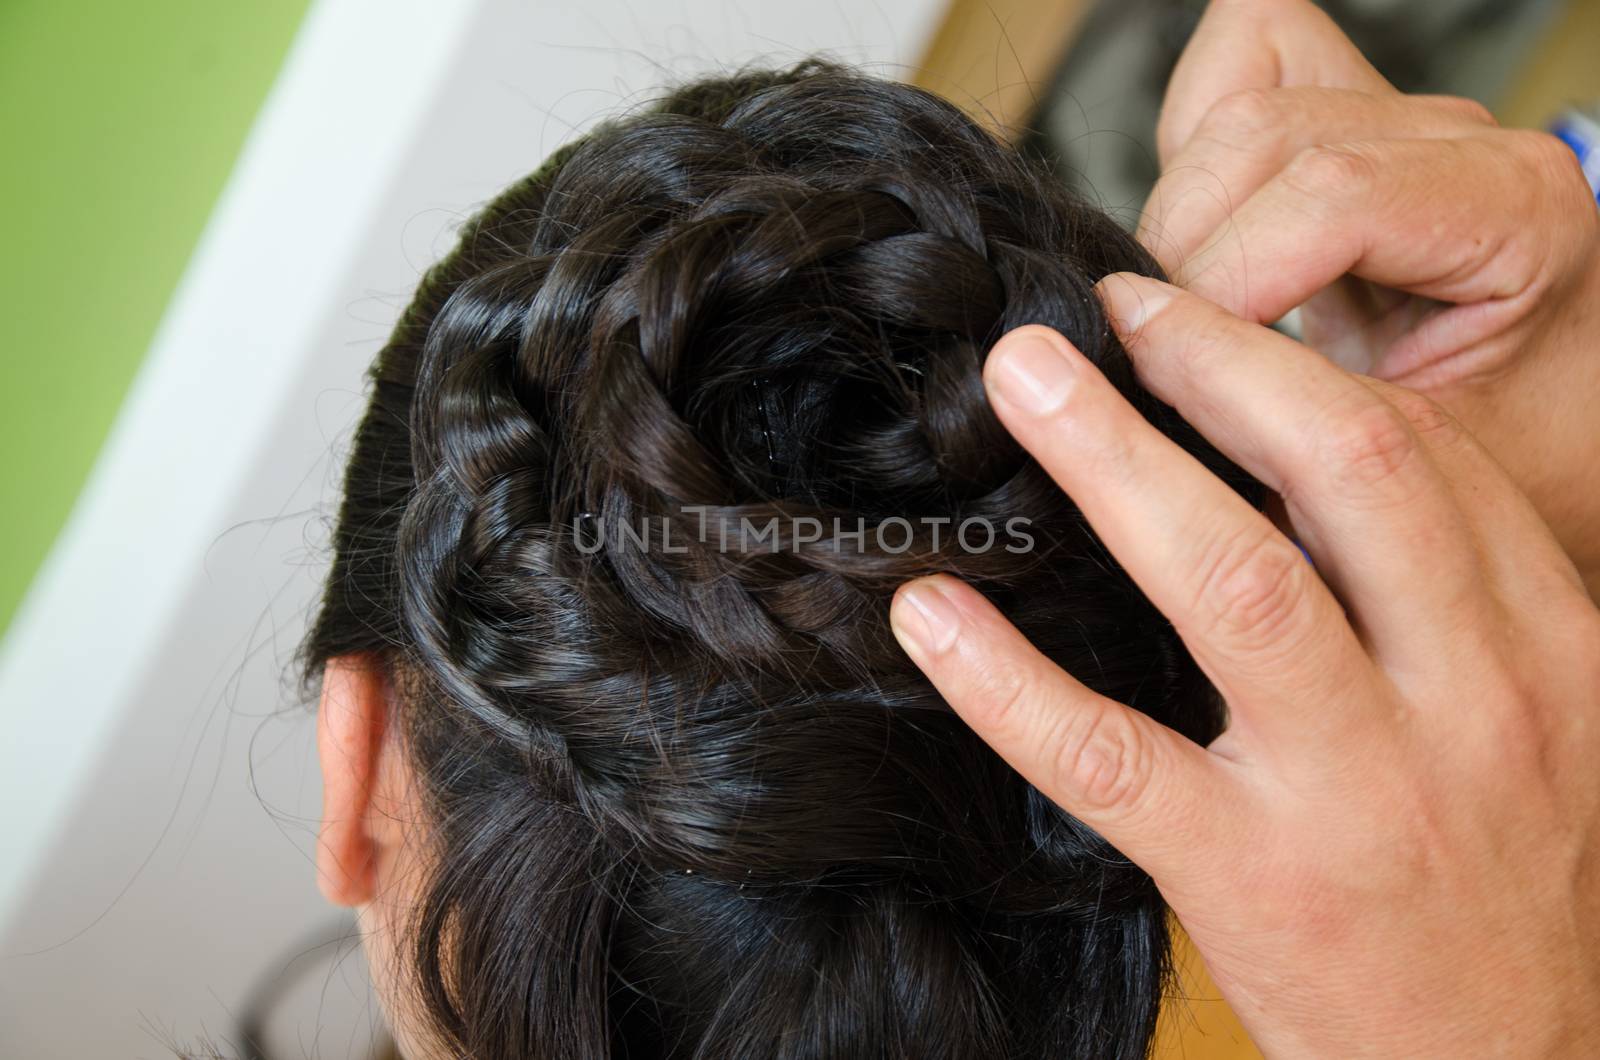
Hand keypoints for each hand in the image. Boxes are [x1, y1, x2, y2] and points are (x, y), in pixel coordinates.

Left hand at [890, 274, 1599, 1057]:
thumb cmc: (1492, 869)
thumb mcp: (1518, 713)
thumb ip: (1434, 592)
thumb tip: (1285, 451)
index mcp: (1540, 641)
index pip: (1414, 455)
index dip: (1287, 364)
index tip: (1187, 318)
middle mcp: (1466, 698)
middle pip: (1340, 475)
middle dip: (1213, 366)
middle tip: (1105, 310)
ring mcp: (1355, 789)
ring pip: (1232, 587)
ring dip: (1113, 467)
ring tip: (1023, 389)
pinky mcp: (1254, 877)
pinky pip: (1112, 755)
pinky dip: (1009, 677)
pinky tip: (933, 614)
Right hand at [1140, 0, 1599, 593]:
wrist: (1532, 442)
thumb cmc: (1505, 450)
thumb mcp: (1408, 464)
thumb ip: (1290, 413)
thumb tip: (1144, 385)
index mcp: (1514, 210)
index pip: (1331, 196)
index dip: (1226, 277)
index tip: (1166, 362)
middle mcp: (1459, 144)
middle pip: (1263, 134)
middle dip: (1183, 252)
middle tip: (1163, 355)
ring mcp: (1396, 127)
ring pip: (1231, 107)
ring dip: (1176, 218)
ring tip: (1184, 319)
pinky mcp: (1340, 128)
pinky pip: (1231, 76)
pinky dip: (1186, 154)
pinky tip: (1202, 250)